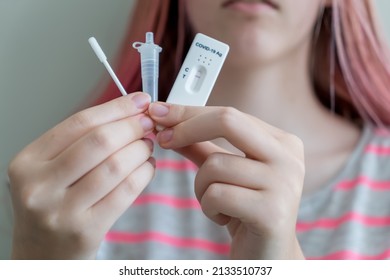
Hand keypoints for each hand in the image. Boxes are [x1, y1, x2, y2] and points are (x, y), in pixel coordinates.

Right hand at [8, 92, 155, 258]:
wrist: (43, 255)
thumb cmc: (52, 207)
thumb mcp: (50, 171)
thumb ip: (81, 142)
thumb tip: (127, 112)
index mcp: (28, 162)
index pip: (79, 123)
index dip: (116, 108)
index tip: (139, 101)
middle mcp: (39, 186)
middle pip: (99, 141)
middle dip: (132, 127)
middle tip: (148, 124)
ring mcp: (61, 211)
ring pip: (116, 165)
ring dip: (141, 150)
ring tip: (148, 146)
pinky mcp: (86, 230)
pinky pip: (126, 192)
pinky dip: (144, 173)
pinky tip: (148, 167)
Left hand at [149, 102, 304, 258]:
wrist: (267, 256)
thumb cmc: (244, 211)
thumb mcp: (223, 173)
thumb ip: (201, 146)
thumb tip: (168, 122)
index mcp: (282, 142)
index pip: (229, 115)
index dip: (190, 112)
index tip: (160, 113)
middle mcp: (289, 157)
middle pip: (228, 121)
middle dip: (186, 128)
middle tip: (162, 139)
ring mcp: (284, 184)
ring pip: (215, 165)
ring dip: (200, 187)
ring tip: (215, 203)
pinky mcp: (272, 212)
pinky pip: (217, 195)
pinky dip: (208, 207)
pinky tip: (222, 217)